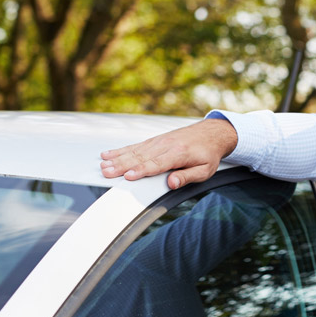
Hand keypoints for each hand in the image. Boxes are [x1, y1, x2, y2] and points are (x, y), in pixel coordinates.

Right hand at [100, 118, 237, 188]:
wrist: (212, 133)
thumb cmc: (209, 154)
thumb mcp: (205, 170)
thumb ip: (187, 176)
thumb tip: (172, 183)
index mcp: (179, 154)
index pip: (157, 164)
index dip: (142, 170)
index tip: (128, 176)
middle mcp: (166, 145)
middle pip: (140, 157)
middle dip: (122, 165)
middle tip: (106, 171)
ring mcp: (159, 141)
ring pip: (135, 150)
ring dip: (117, 158)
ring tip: (103, 164)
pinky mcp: (155, 140)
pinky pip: (136, 146)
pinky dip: (121, 150)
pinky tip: (108, 153)